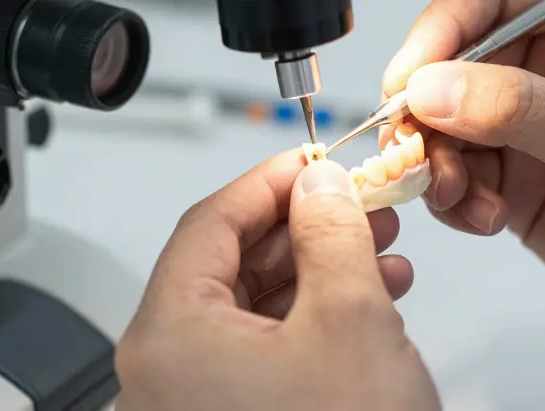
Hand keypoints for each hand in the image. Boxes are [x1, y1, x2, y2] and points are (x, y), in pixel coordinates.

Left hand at [115, 152, 439, 410]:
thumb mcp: (350, 318)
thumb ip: (331, 232)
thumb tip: (319, 186)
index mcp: (169, 336)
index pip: (207, 221)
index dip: (269, 180)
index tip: (315, 159)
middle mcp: (166, 373)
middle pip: (227, 264)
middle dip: (303, 226)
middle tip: (356, 202)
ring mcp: (195, 405)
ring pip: (251, 309)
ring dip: (317, 271)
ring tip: (379, 249)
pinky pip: (263, 353)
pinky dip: (314, 321)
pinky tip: (370, 303)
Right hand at [381, 0, 544, 370]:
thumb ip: (514, 107)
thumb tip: (426, 86)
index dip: (440, 27)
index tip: (408, 79)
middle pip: (450, 58)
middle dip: (426, 107)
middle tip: (415, 151)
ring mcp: (533, 126)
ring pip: (442, 121)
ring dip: (436, 161)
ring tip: (461, 198)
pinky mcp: (519, 181)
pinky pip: (455, 174)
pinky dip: (453, 198)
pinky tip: (485, 219)